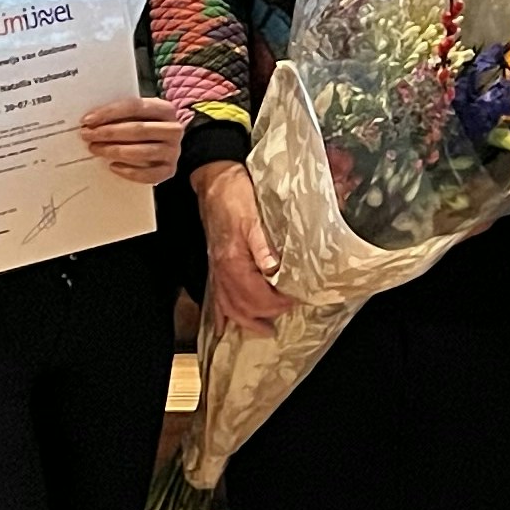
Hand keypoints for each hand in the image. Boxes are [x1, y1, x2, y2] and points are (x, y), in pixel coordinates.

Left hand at [80, 94, 187, 185]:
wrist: (163, 145)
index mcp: (165, 109)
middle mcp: (174, 129)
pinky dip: (129, 172)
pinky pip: (149, 174)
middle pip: (138, 130)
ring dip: (114, 151)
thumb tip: (90, 120)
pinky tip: (113, 166)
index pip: (135, 107)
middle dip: (108, 133)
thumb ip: (121, 114)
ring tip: (95, 149)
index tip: (87, 120)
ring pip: (142, 152)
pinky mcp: (170, 170)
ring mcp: (173, 151)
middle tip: (87, 135)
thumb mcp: (137, 115)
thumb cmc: (143, 127)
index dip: (109, 112)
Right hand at [190, 158, 287, 331]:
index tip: (294, 300)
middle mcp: (222, 270)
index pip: (256, 295)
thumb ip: (263, 246)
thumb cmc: (235, 194)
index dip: (277, 303)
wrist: (214, 180)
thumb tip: (275, 271)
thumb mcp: (253, 217)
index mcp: (233, 261)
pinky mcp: (215, 263)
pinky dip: (221, 314)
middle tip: (283, 317)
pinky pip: (215, 296)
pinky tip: (223, 325)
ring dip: (245, 320)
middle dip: (264, 315)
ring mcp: (216, 268)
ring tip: (261, 330)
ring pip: (227, 306)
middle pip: (242, 306)